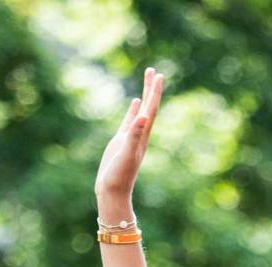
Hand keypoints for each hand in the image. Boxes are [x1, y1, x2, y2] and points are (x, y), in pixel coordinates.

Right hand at [95, 67, 164, 207]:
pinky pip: (130, 121)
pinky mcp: (121, 141)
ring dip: (144, 96)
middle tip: (154, 70)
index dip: (154, 92)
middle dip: (151, 89)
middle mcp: (140, 134)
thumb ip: (135, 135)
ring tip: (148, 80)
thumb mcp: (127, 154)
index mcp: (143, 135)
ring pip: (140, 111)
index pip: (150, 109)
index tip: (159, 75)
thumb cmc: (119, 175)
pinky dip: (133, 111)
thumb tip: (144, 117)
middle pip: (148, 106)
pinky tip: (135, 102)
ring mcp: (131, 137)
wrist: (112, 191)